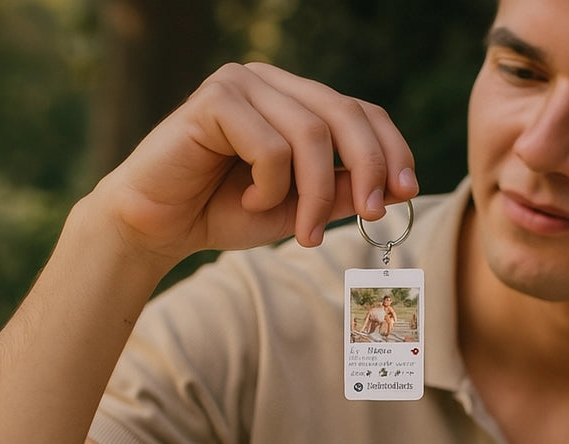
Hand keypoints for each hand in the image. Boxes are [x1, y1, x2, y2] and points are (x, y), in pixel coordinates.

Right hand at [94, 63, 418, 265]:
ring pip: (312, 135)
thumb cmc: (227, 211)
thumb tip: (395, 187)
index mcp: (297, 101)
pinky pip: (270, 146)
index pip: (362, 110)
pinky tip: (246, 201)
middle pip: (345, 114)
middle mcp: (273, 83)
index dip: (391, 148)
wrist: (161, 224)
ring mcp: (243, 83)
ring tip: (303, 234)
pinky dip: (270, 187)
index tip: (407, 192)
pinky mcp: (215, 99)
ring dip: (314, 195)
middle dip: (368, 168)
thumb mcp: (301, 207)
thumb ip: (341, 192)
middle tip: (371, 215)